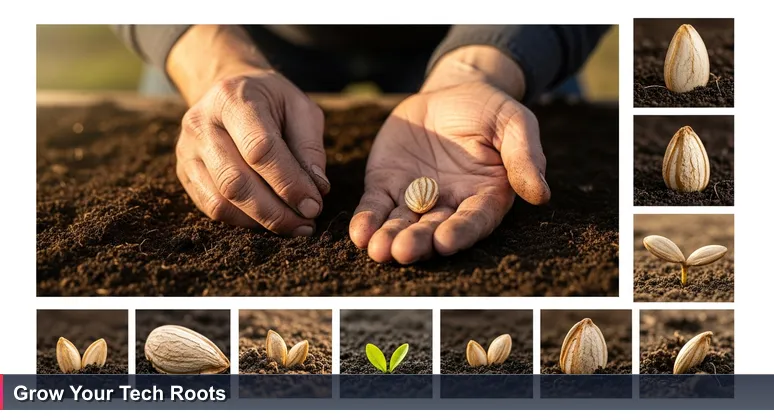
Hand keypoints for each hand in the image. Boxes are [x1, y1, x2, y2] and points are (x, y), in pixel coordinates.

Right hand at [175, 70, 329, 234]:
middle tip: (306, 223)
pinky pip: (212, 208)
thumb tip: (317, 189)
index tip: (314, 205)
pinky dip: (244, 221)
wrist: (230, 90)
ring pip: (222, 201)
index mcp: (232, 99)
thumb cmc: (272, 102)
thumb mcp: (300, 108)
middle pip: (236, 182)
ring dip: (262, 221)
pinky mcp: (185, 173)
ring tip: (294, 225)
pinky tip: (269, 220)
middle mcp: (201, 124)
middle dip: (276, 211)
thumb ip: (309, 146)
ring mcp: (187, 150)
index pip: (259, 149)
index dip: (289, 183)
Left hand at [349, 81, 549, 262]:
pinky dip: (367, 220)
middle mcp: (450, 204)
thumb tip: (541, 194)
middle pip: (434, 229)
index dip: (460, 232)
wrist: (449, 93)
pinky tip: (358, 233)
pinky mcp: (388, 184)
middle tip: (403, 251)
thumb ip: (524, 156)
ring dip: (389, 238)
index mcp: (485, 195)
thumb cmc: (489, 110)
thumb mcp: (513, 123)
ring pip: (402, 224)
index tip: (445, 242)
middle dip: (418, 242)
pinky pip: (376, 205)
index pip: (474, 219)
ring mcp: (416, 197)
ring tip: (378, 249)